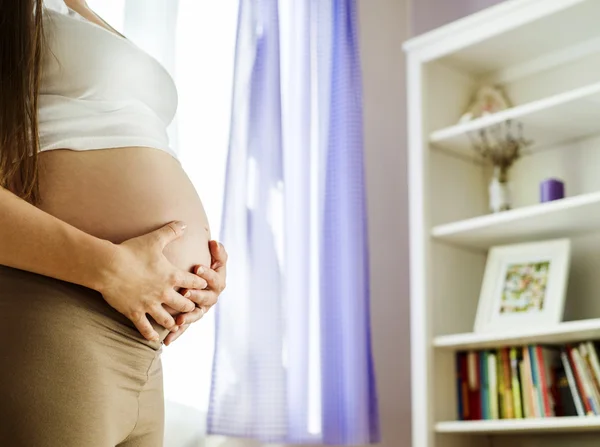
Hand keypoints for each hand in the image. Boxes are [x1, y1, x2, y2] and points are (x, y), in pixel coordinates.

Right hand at [98, 221, 207, 341]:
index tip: (204, 284)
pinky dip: (149, 334)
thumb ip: (171, 231)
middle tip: (193, 307)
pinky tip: (153, 339)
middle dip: (189, 305)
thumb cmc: (131, 251)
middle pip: (184, 303)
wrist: (108, 266)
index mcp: (172, 275)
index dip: (200, 282)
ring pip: (167, 318)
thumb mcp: (154, 239)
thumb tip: (184, 223)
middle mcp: (164, 292)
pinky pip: (145, 328)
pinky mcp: (134, 313)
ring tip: (176, 324)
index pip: (194, 281)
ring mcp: (150, 304)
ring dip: (173, 322)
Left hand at [163, 240, 227, 345]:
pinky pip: (184, 327)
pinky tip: (168, 340)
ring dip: (188, 316)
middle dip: (197, 295)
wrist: (194, 277)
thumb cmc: (203, 265)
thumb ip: (216, 250)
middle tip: (186, 292)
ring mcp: (201, 308)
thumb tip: (214, 242)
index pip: (216, 279)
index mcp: (218, 281)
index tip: (197, 268)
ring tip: (179, 318)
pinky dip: (177, 333)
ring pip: (197, 314)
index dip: (208, 274)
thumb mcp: (212, 257)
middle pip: (207, 298)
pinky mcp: (189, 318)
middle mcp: (211, 297)